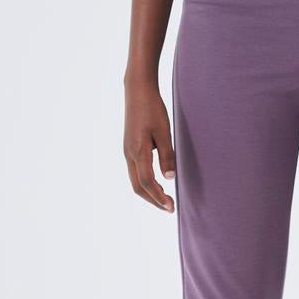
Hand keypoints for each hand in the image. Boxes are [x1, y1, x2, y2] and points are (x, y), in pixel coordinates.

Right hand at [123, 81, 175, 211]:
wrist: (137, 91)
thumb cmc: (152, 108)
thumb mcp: (164, 131)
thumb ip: (167, 155)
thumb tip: (170, 177)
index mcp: (138, 151)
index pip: (147, 182)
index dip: (159, 197)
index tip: (171, 206)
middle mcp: (129, 154)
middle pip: (138, 187)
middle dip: (153, 200)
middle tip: (170, 208)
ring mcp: (127, 151)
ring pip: (135, 180)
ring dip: (149, 193)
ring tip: (164, 199)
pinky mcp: (129, 147)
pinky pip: (135, 172)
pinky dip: (145, 183)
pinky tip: (156, 183)